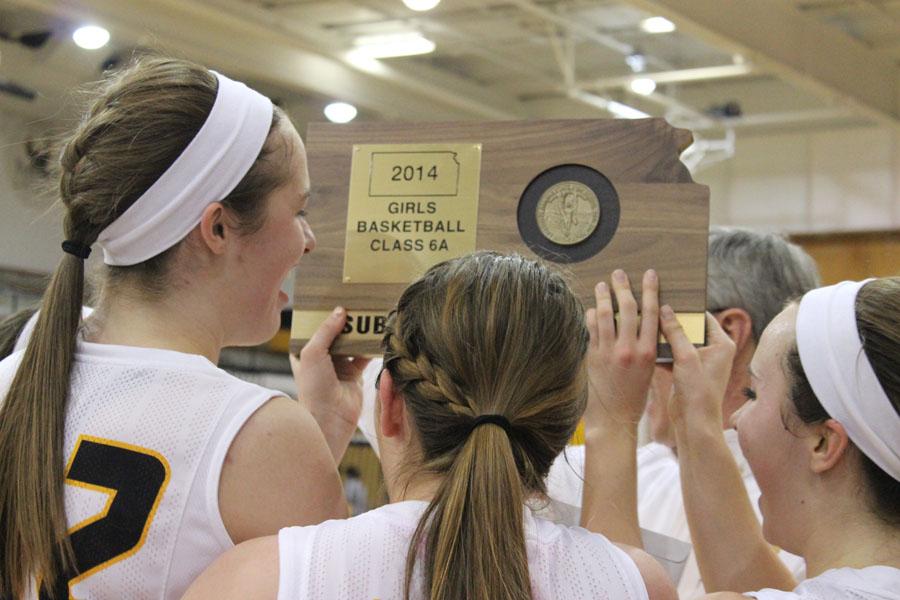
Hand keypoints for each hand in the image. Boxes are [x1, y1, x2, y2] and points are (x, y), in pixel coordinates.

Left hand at [291, 307, 370, 429]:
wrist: (330, 418)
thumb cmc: (313, 388)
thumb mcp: (313, 353)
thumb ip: (326, 330)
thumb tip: (341, 311)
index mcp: (303, 352)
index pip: (313, 327)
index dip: (322, 314)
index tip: (334, 297)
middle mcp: (320, 357)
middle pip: (334, 332)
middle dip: (344, 320)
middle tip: (356, 302)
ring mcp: (338, 365)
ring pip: (351, 342)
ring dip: (359, 332)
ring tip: (368, 314)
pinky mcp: (354, 374)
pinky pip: (364, 355)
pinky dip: (371, 346)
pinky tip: (377, 335)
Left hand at [584, 269, 658, 429]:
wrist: (614, 417)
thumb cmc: (635, 394)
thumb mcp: (649, 369)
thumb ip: (646, 344)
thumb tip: (643, 320)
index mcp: (648, 351)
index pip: (651, 313)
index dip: (650, 290)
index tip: (650, 275)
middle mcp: (628, 349)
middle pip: (626, 308)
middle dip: (623, 287)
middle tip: (620, 274)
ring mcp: (608, 352)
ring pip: (604, 315)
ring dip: (603, 296)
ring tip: (602, 285)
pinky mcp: (592, 356)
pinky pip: (590, 329)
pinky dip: (590, 315)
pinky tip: (591, 308)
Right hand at [659, 308, 734, 427]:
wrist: (694, 423)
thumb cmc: (698, 392)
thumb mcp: (686, 357)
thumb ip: (676, 332)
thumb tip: (665, 309)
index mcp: (722, 344)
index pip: (704, 316)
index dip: (687, 307)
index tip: (668, 297)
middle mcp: (713, 350)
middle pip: (690, 327)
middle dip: (672, 320)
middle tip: (653, 307)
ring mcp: (699, 361)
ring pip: (679, 340)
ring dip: (665, 335)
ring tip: (647, 323)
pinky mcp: (686, 370)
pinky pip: (673, 353)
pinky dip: (661, 350)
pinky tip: (646, 343)